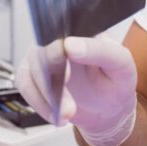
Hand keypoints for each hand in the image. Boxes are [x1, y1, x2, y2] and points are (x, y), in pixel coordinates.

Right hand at [16, 32, 137, 145]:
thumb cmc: (116, 80)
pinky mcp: (35, 75)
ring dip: (46, 98)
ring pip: (29, 72)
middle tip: (68, 106)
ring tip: (68, 114)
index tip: (65, 74)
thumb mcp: (121, 64)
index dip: (58, 52)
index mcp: (82, 29)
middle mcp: (59, 38)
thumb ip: (101, 51)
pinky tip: (57, 116)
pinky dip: (39, 104)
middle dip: (52, 84)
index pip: (63, 31)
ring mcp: (44, 56)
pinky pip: (25, 86)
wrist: (109, 108)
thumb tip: (70, 45)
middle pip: (41, 53)